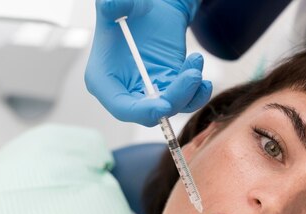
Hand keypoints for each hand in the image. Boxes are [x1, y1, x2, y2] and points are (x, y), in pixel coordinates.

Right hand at [85, 0, 211, 125]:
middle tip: (193, 77)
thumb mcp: (119, 5)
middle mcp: (126, 93)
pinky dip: (197, 93)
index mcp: (104, 81)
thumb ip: (113, 6)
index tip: (164, 106)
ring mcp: (149, 94)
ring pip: (173, 107)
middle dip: (175, 99)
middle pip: (151, 112)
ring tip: (196, 62)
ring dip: (190, 91)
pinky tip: (202, 75)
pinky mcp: (169, 89)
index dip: (142, 111)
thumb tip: (112, 5)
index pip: (121, 107)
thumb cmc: (130, 9)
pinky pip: (186, 101)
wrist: (152, 9)